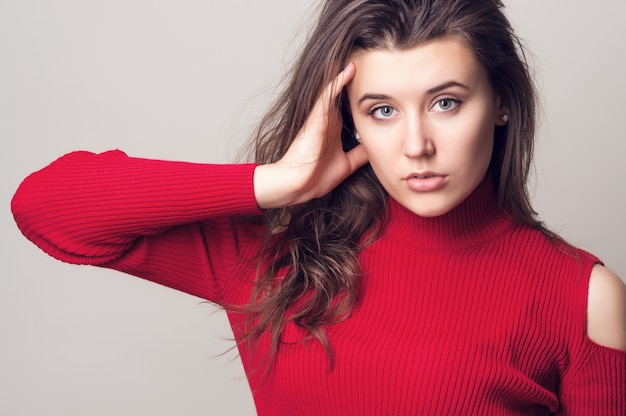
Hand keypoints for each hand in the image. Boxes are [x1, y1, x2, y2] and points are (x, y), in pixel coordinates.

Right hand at [254, 63, 367, 208]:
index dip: (361, 92)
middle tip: (372, 58)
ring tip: (361, 54)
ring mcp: (321, 116)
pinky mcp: (316, 118)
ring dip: (347, 72)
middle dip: (356, 77)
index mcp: (334, 127)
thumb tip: (376, 147)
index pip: (349, 105)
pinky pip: (328, 95)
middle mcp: (327, 118)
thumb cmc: (316, 176)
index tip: (379, 81)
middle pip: (343, 91)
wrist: (298, 186)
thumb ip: (360, 153)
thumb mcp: (347, 163)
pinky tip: (350, 68)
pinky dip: (338, 81)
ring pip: (335, 88)